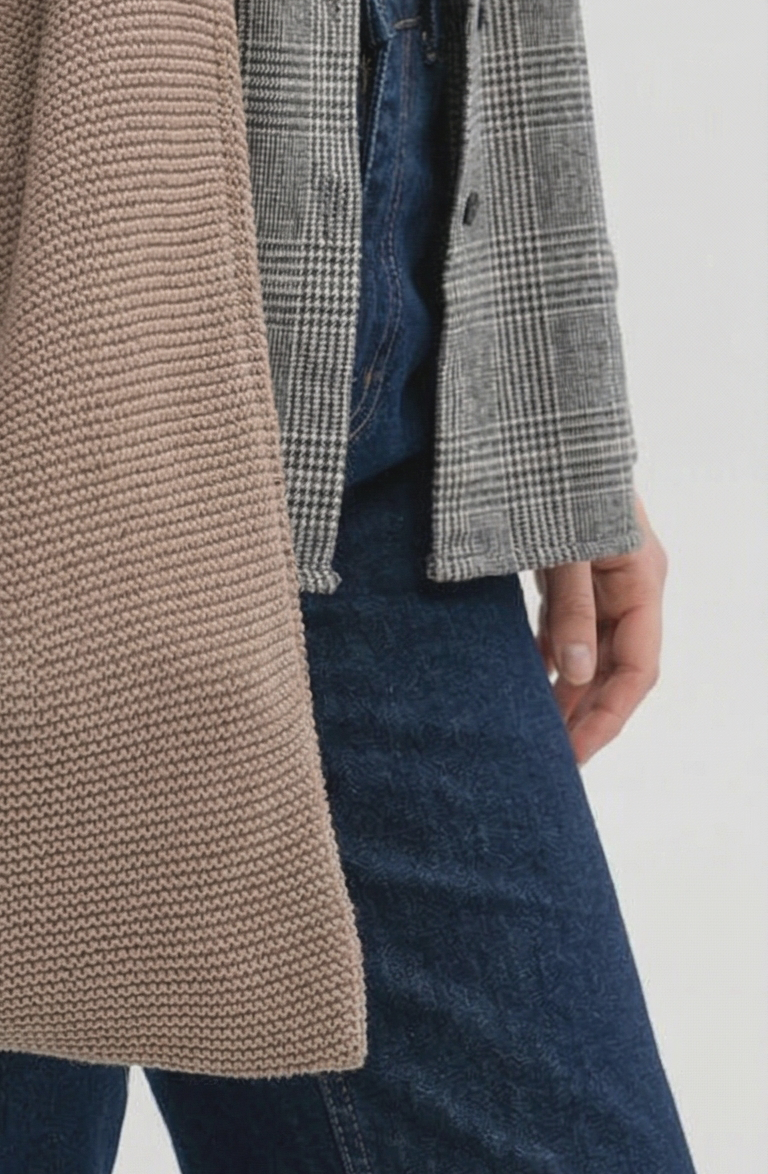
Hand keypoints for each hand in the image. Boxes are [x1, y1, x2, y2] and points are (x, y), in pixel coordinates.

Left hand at [533, 493, 666, 765]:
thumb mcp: (563, 544)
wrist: (539, 415)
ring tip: (540, 732)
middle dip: (588, 713)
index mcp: (642, 578)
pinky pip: (574, 624)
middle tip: (551, 759)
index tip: (574, 755)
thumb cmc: (553, 473)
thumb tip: (570, 676)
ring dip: (571, 689)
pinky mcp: (576, 563)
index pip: (637, 669)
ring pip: (595, 648)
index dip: (608, 716)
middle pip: (618, 666)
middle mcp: (632, 581)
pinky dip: (555, 655)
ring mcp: (606, 573)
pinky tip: (532, 681)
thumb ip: (570, 609)